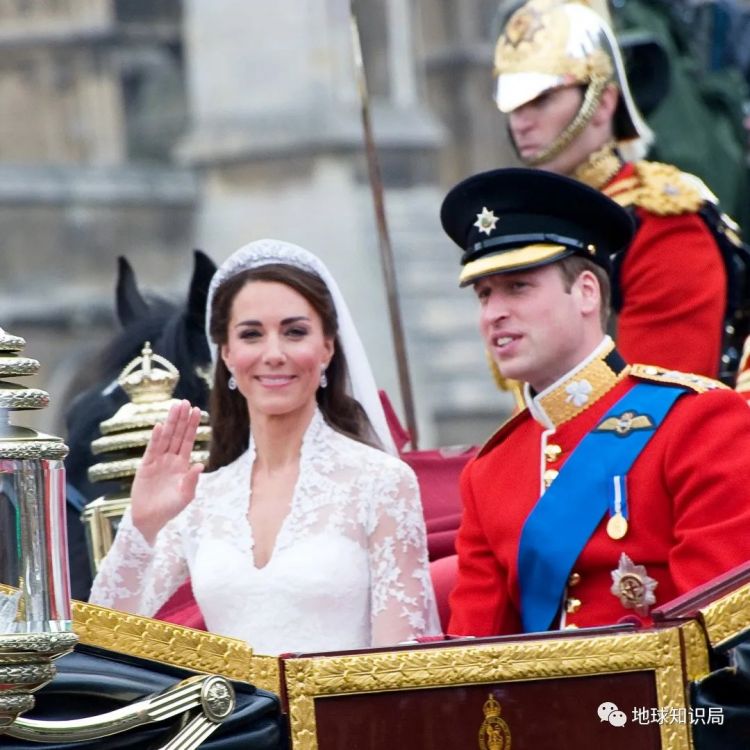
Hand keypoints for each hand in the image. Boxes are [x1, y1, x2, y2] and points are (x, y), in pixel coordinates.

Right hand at [130, 400, 204, 544]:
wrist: (149, 519)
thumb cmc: (170, 509)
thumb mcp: (185, 496)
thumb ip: (192, 481)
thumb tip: (201, 464)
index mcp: (182, 464)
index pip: (188, 440)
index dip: (192, 426)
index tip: (198, 410)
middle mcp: (171, 459)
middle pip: (178, 434)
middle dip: (182, 418)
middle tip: (186, 402)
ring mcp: (158, 461)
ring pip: (166, 438)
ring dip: (170, 422)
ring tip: (175, 407)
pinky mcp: (145, 466)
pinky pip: (152, 449)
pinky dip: (156, 438)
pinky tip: (159, 426)